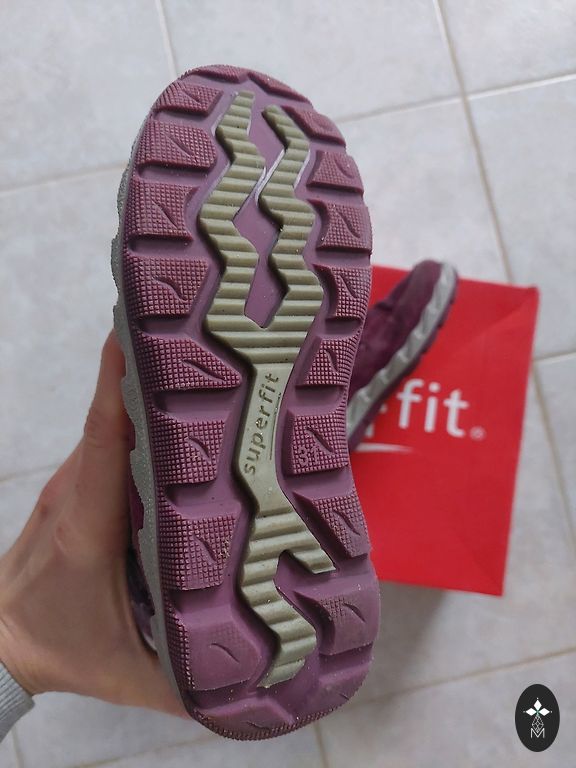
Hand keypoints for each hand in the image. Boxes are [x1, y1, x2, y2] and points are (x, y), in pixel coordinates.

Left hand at [0, 332, 183, 715]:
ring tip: (206, 359)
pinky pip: (114, 434)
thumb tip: (270, 670)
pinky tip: (185, 408)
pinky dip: (144, 411)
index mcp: (89, 526)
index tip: (144, 333)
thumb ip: (199, 678)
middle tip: (202, 328)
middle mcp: (79, 489)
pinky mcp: (83, 479)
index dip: (122, 384)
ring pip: (116, 420)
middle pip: (116, 415)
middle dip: (155, 367)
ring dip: (152, 386)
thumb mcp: (138, 676)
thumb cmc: (65, 649)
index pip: (105, 440)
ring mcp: (77, 479)